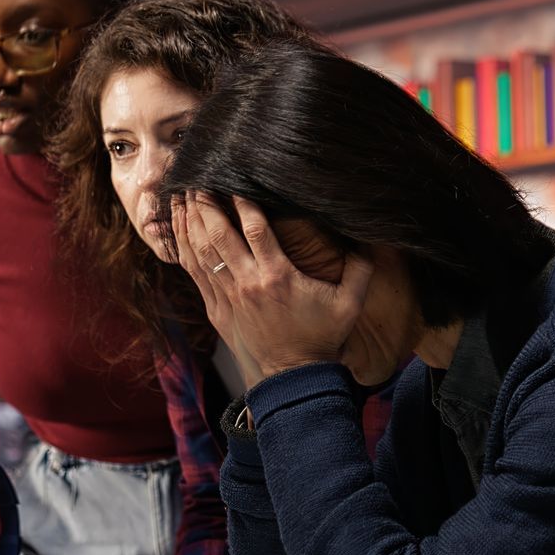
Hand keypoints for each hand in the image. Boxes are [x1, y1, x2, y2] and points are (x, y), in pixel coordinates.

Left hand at [173, 193, 372, 382]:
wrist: (294, 377)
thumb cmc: (322, 336)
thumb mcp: (350, 303)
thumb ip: (362, 268)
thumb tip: (376, 239)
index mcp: (278, 276)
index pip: (254, 228)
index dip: (242, 200)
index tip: (234, 177)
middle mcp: (248, 283)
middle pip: (218, 234)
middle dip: (206, 203)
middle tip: (197, 177)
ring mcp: (228, 297)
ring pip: (200, 251)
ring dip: (189, 221)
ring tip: (181, 194)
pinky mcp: (217, 309)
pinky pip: (194, 273)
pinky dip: (184, 248)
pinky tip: (179, 230)